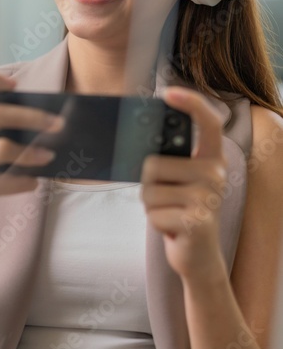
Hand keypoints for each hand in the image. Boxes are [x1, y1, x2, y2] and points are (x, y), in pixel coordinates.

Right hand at [0, 74, 62, 233]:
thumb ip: (1, 129)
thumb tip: (45, 120)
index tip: (15, 84)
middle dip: (31, 116)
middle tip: (58, 123)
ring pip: (2, 148)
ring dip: (32, 152)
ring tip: (49, 155)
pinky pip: (8, 181)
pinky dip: (25, 182)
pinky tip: (33, 183)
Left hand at [139, 87, 228, 282]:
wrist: (198, 255)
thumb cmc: (181, 210)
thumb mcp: (180, 181)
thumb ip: (169, 160)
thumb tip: (134, 139)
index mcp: (212, 159)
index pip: (208, 122)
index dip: (191, 103)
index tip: (169, 93)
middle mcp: (215, 175)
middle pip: (152, 164)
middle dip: (148, 184)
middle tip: (167, 198)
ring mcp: (207, 199)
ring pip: (148, 191)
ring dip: (150, 205)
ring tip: (170, 212)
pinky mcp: (196, 222)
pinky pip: (152, 213)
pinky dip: (155, 222)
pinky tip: (172, 229)